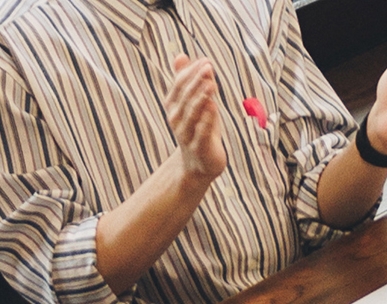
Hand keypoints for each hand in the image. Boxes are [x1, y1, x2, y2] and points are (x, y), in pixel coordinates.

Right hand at [162, 56, 228, 179]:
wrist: (198, 164)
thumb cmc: (199, 128)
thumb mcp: (194, 103)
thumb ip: (189, 80)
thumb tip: (180, 55)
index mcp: (173, 106)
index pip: (179, 84)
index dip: (191, 72)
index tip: (206, 60)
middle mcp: (176, 119)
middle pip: (185, 96)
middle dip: (196, 80)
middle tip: (208, 66)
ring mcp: (186, 135)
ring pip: (192, 113)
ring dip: (201, 97)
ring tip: (211, 83)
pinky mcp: (198, 148)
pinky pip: (201, 132)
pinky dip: (206, 120)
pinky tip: (213, 107)